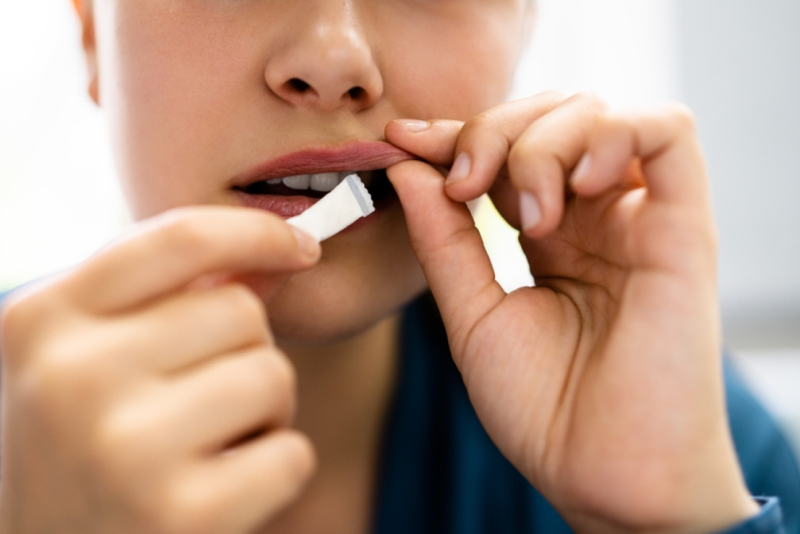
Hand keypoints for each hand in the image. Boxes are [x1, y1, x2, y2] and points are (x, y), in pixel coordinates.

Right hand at [0, 207, 320, 533]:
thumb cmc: (84, 445)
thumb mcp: (92, 356)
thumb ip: (168, 297)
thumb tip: (277, 252)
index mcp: (42, 320)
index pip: (180, 238)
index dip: (258, 231)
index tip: (301, 246)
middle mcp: (72, 378)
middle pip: (240, 310)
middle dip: (245, 349)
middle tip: (202, 398)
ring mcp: (125, 450)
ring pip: (272, 375)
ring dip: (264, 410)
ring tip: (208, 443)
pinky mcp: (181, 517)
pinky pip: (292, 454)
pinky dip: (276, 469)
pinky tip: (223, 490)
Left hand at [386, 92, 758, 533]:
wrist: (602, 477)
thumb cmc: (542, 409)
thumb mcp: (471, 315)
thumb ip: (444, 239)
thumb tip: (408, 165)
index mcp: (552, 235)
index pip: (506, 150)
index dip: (454, 133)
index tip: (402, 139)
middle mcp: (597, 218)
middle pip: (551, 117)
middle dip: (493, 130)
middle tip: (462, 182)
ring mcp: (641, 218)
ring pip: (600, 114)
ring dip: (542, 142)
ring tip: (524, 214)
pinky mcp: (685, 228)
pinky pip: (669, 132)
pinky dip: (612, 134)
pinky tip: (574, 188)